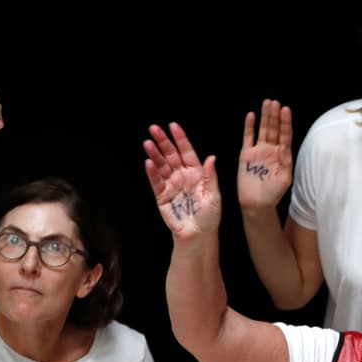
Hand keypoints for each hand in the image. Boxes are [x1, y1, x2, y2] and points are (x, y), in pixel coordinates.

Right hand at [144, 122, 220, 238]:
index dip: (181, 139)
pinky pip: (155, 182)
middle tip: (154, 128)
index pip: (187, 152)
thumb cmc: (209, 217)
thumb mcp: (214, 196)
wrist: (198, 235)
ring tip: (148, 143)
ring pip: (161, 166)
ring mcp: (171, 185)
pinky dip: (152, 172)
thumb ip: (211, 176)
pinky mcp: (162, 195)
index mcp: (197, 173)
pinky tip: (148, 162)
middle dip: (163, 142)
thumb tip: (211, 158)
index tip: (173, 126)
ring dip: (154, 154)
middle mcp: (182, 176)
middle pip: (171, 155)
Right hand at [237, 99, 292, 212]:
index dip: (286, 122)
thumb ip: (286, 161)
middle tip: (275, 102)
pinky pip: (248, 138)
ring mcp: (258, 151)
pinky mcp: (246, 155)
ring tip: (267, 103)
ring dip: (265, 117)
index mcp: (282, 155)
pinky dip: (249, 127)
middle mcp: (271, 150)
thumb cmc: (273, 193)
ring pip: (262, 130)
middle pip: (274, 129)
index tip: (286, 110)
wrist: (256, 203)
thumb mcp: (284, 178)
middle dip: (275, 115)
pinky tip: (251, 116)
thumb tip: (283, 145)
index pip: (285, 135)